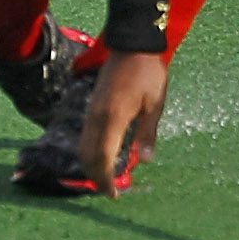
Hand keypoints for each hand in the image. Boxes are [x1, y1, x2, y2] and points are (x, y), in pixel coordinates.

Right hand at [78, 50, 167, 197]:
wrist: (132, 44)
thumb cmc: (148, 73)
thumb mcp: (155, 103)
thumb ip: (148, 133)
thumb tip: (146, 160)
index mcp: (114, 117)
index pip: (103, 157)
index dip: (106, 179)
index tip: (113, 195)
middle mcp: (97, 116)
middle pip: (87, 154)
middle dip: (95, 176)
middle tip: (110, 191)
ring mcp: (92, 110)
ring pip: (83, 145)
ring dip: (91, 164)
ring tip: (106, 177)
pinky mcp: (93, 105)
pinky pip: (86, 135)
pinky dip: (91, 151)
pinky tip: (104, 155)